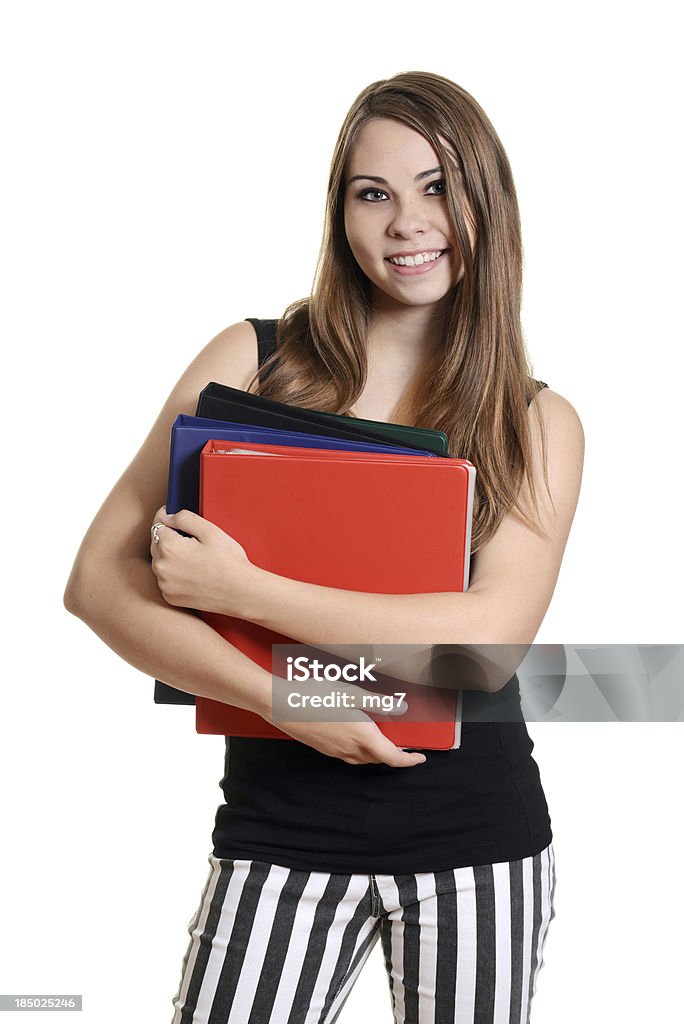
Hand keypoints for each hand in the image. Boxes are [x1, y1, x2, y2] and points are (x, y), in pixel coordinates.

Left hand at [149, 505, 260, 615]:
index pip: (157, 524)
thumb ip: (184, 518)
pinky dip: (174, 574)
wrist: (241, 592)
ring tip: (195, 558)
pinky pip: (166, 579)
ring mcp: (164, 584)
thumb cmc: (229, 562)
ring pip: (160, 562)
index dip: (167, 518)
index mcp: (169, 547)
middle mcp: (161, 567)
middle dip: (169, 538)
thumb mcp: (211, 531)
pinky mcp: (170, 596)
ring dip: (170, 557)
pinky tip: (192, 573)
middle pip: (156, 543)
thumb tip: (167, 516)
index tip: (172, 517)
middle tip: (192, 541)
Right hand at [262, 676, 427, 767]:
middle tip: (404, 745)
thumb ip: (379, 702)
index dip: (409, 760)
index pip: (392, 757)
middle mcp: (349, 747)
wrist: (281, 703)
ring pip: (362, 759)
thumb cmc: (315, 694)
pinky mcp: (323, 748)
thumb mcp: (351, 693)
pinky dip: (359, 750)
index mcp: (361, 735)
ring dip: (376, 754)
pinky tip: (355, 736)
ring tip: (383, 741)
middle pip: (378, 759)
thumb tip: (402, 709)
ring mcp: (334, 750)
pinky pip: (347, 755)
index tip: (420, 758)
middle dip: (393, 755)